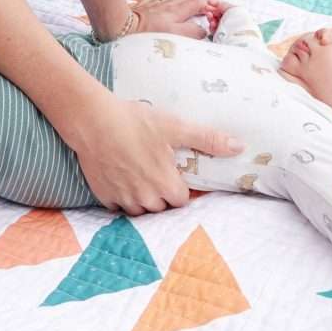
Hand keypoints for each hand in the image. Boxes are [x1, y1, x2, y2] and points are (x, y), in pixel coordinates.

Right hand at [70, 96, 243, 215]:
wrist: (92, 121)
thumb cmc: (135, 122)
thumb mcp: (175, 126)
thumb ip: (208, 139)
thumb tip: (239, 147)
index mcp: (166, 185)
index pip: (182, 200)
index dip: (180, 186)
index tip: (174, 173)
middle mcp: (146, 198)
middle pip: (161, 206)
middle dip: (162, 193)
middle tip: (156, 170)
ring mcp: (123, 199)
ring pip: (140, 210)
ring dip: (143, 198)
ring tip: (139, 174)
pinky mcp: (103, 196)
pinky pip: (118, 206)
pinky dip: (121, 197)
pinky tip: (121, 177)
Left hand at [132, 0, 229, 38]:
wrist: (118, 28)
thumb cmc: (145, 35)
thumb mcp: (173, 36)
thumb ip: (191, 32)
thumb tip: (203, 30)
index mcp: (176, 11)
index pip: (198, 2)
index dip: (209, 5)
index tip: (215, 9)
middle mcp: (166, 4)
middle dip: (200, 0)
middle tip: (208, 6)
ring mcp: (154, 3)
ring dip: (185, 0)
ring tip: (191, 6)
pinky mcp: (142, 5)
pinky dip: (167, 1)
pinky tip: (165, 5)